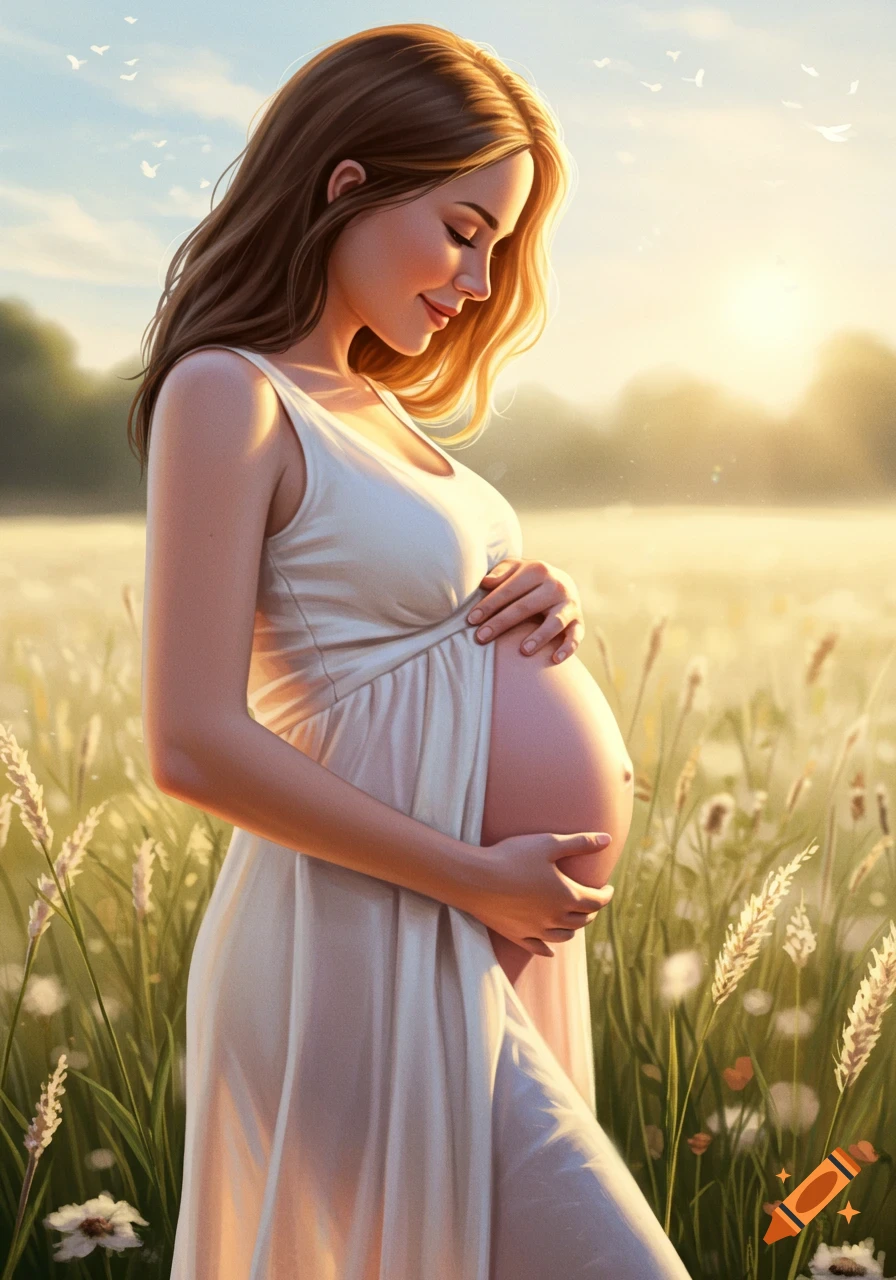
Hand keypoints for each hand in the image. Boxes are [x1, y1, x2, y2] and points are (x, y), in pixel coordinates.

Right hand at [460, 831, 614, 957]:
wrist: (476, 879)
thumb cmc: (513, 857)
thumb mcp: (549, 844)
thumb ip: (580, 843)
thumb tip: (607, 839)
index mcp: (566, 896)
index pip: (596, 901)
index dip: (606, 895)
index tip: (608, 888)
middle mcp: (555, 917)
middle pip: (582, 919)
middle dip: (591, 910)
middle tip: (593, 901)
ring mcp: (536, 930)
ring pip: (564, 936)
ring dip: (574, 928)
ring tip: (575, 920)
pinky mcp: (516, 935)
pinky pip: (538, 948)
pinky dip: (548, 949)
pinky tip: (550, 951)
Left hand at [466, 557, 583, 663]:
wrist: (561, 582)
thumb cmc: (528, 579)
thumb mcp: (515, 568)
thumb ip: (501, 572)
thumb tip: (486, 582)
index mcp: (537, 570)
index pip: (509, 590)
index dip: (489, 605)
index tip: (471, 620)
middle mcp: (556, 586)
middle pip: (526, 607)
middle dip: (501, 623)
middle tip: (481, 637)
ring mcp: (569, 604)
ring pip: (554, 622)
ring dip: (540, 636)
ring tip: (523, 650)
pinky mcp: (578, 621)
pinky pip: (576, 636)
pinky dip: (568, 647)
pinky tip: (555, 659)